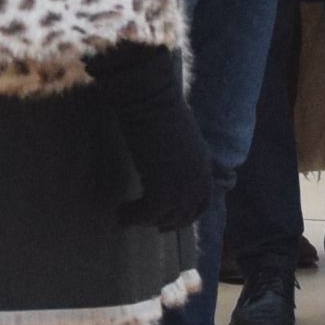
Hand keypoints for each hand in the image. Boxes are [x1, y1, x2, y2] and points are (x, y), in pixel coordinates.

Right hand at [82, 41, 215, 231]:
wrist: (151, 102)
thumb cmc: (160, 109)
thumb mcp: (181, 137)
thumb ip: (181, 157)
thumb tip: (168, 165)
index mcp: (204, 167)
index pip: (202, 204)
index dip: (185, 216)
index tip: (169, 220)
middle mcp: (197, 181)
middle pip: (182, 216)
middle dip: (162, 222)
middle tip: (144, 221)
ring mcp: (181, 188)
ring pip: (162, 218)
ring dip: (142, 220)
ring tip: (125, 216)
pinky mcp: (161, 190)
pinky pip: (145, 214)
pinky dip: (131, 216)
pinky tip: (119, 212)